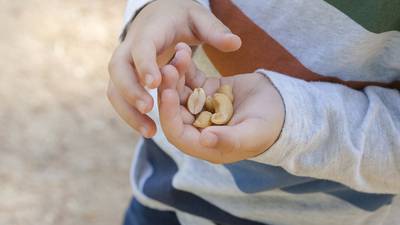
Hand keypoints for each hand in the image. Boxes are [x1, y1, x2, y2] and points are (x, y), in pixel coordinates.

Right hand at [107, 0, 240, 137]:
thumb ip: (215, 31)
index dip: (146, 65)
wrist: (158, 15)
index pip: (141, 47)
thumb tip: (236, 43)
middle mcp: (130, 47)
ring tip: (149, 132)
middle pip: (118, 70)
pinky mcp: (126, 78)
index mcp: (149, 32)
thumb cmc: (180, 17)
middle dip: (131, 91)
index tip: (155, 84)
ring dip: (128, 111)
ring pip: (115, 89)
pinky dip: (130, 114)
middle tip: (149, 109)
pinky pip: (120, 98)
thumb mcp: (198, 18)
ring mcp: (125, 64)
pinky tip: (148, 130)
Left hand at [158, 43, 284, 163]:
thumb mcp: (251, 134)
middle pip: (176, 109)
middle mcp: (198, 126)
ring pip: (181, 91)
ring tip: (178, 55)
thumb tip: (204, 140)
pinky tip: (184, 49)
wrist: (283, 106)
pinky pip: (192, 78)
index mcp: (204, 144)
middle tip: (167, 69)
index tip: (166, 94)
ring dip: (176, 75)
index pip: (177, 133)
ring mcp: (201, 107)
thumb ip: (228, 140)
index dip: (169, 115)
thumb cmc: (270, 127)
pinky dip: (187, 66)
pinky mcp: (207, 90)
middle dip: (169, 90)